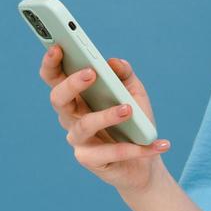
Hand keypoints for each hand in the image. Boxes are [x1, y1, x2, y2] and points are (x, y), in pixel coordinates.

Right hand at [41, 44, 168, 194]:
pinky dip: (136, 149)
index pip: (55, 78)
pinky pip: (111, 153)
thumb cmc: (134, 123)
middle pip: (58, 98)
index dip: (51, 63)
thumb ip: (125, 75)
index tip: (58, 46)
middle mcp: (71, 117)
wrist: (143, 163)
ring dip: (106, 115)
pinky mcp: (90, 160)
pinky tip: (159, 143)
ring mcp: (78, 140)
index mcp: (78, 97)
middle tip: (92, 72)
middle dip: (72, 83)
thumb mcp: (135, 94)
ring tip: (128, 109)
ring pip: (84, 125)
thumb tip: (114, 62)